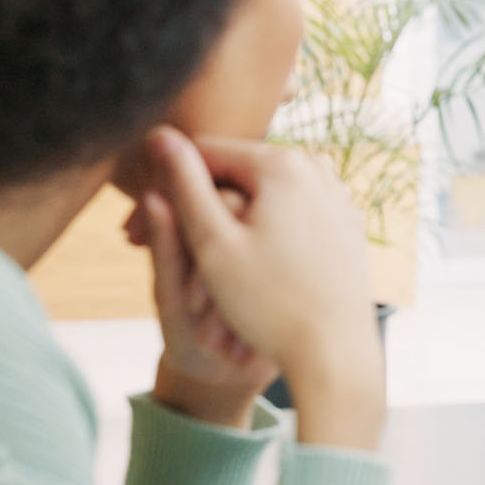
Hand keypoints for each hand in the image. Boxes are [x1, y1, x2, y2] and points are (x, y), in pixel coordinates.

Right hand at [142, 125, 384, 447]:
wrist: (336, 351)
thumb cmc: (269, 303)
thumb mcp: (213, 242)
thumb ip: (185, 184)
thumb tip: (159, 133)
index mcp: (282, 163)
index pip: (205, 153)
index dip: (168, 186)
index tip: (138, 228)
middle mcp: (317, 167)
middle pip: (238, 172)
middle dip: (201, 203)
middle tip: (158, 248)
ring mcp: (337, 194)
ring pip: (264, 194)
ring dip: (231, 219)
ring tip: (200, 265)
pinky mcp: (346, 222)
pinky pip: (292, 213)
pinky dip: (265, 231)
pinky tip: (246, 267)